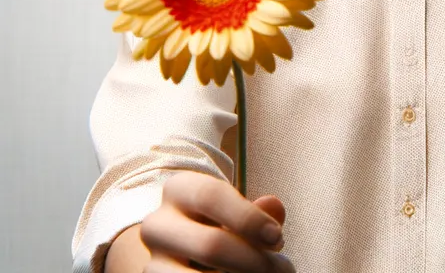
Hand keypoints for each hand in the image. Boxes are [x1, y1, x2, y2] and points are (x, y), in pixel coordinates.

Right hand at [140, 170, 294, 271]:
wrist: (180, 243)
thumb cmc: (217, 220)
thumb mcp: (232, 207)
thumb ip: (255, 210)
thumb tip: (275, 207)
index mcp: (179, 189)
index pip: (212, 197)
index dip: (248, 218)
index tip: (278, 238)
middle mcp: (158, 224)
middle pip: (210, 245)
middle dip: (254, 260)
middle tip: (283, 268)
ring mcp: (152, 260)